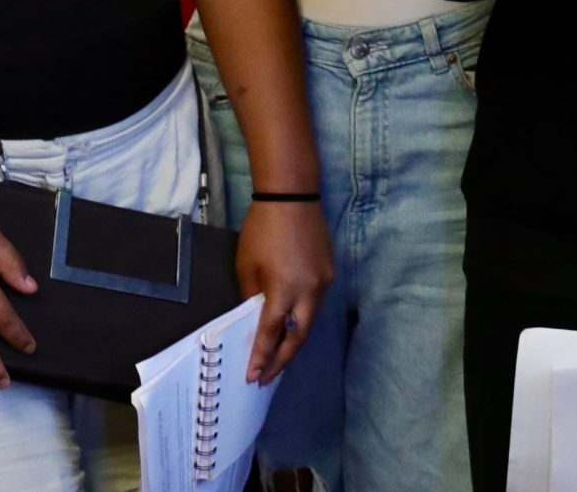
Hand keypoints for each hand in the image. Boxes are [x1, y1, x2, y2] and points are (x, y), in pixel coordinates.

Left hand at [236, 198, 331, 383]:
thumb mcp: (247, 266)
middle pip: (299, 336)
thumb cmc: (262, 230)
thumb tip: (255, 318)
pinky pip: (315, 306)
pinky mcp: (329, 274)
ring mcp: (324, 283)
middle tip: (265, 377)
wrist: (292, 197)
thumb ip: (252, 296)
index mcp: (285, 289)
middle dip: (281, 360)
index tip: (253, 377)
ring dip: (293, 343)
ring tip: (276, 360)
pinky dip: (302, 323)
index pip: (272, 332)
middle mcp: (310, 291)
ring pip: (309, 323)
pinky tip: (291, 330)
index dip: (262, 357)